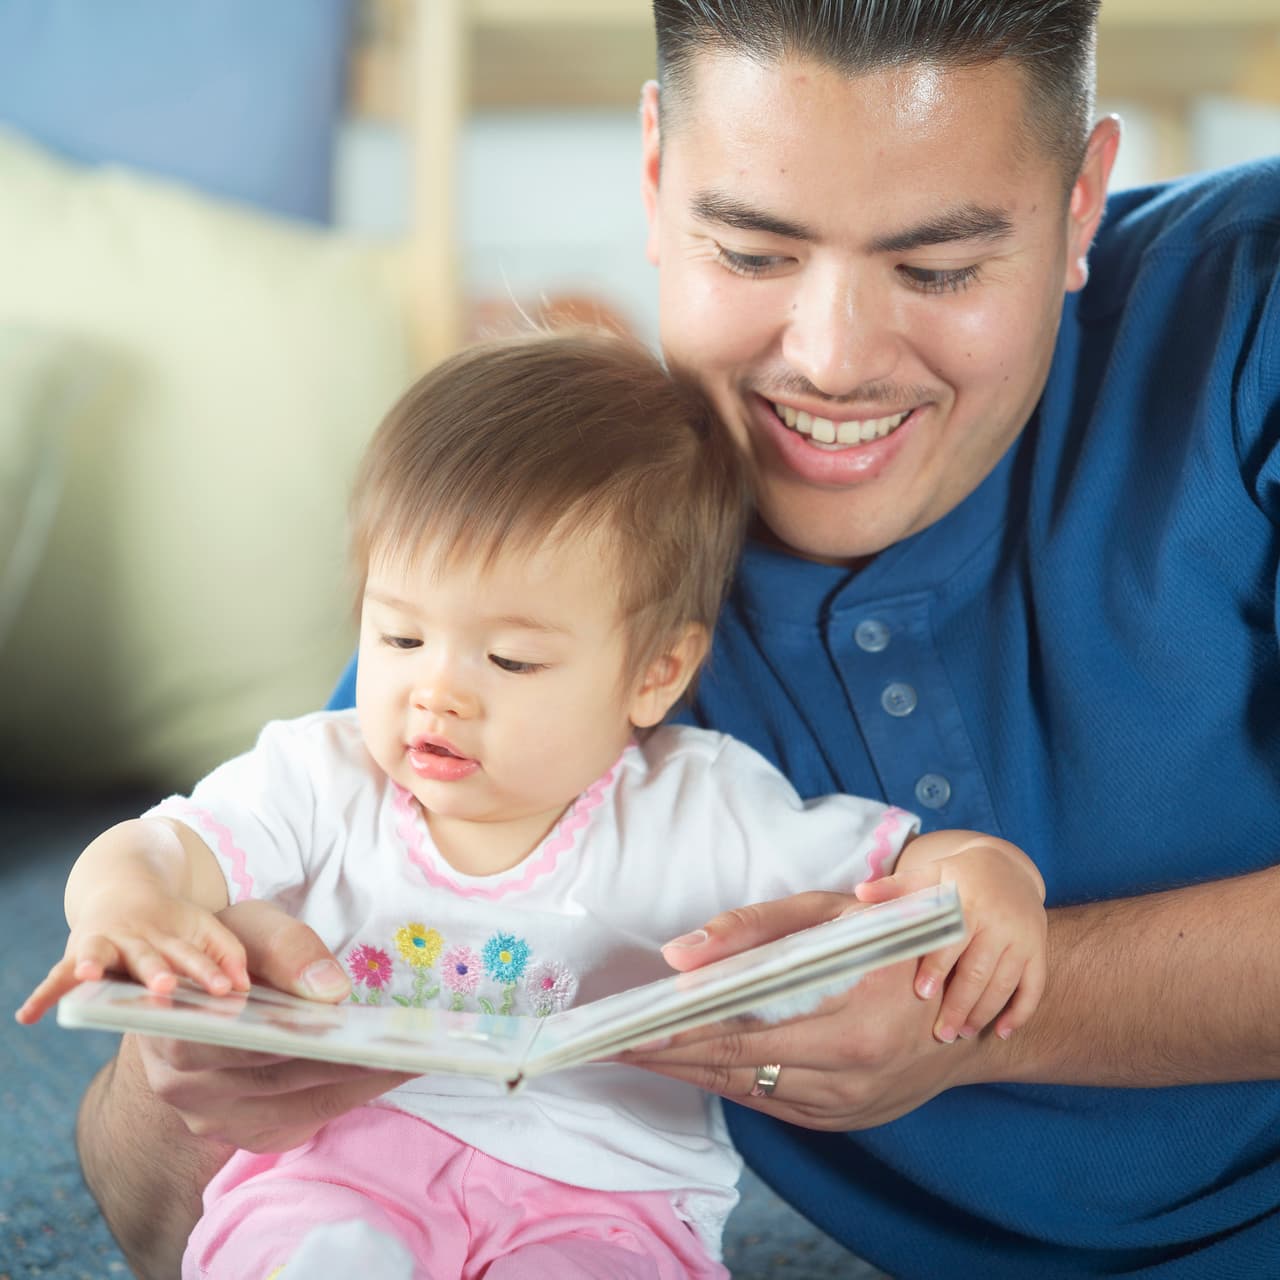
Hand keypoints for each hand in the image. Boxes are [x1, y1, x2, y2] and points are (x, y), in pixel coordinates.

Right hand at [16, 882, 249, 1025]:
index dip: (208, 972)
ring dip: (93, 964)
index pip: (192, 957)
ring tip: (89, 974)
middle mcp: (136, 941)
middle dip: (155, 972)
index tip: (226, 990)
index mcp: (171, 938)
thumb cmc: (170, 924)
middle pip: (147, 958)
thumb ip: (227, 954)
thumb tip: (245, 987)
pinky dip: (42, 994)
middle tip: (166, 986)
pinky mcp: (77, 954)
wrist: (126, 891)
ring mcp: (104, 945)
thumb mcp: (203, 930)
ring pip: (98, 953)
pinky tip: (27, 1016)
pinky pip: (56, 975)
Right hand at [134, 899, 412, 1151]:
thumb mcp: (248, 927)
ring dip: (362, 1082)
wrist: (200, 989)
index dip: (307, 1041)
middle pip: (281, 1079)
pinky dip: (352, 1093)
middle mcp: (185, 1088)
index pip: (246, 1045)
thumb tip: (332, 993)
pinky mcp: (250, 1132)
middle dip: (351, 1062)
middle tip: (412, 1043)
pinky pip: (308, 1118)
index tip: (365, 1030)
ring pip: (301, 1105)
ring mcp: (216, 1119)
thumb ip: (285, 950)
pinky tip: (390, 1068)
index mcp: (174, 1032)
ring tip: (416, 1053)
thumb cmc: (226, 953)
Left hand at [619, 892, 985, 1130]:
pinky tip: (696, 1063)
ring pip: (750, 1092)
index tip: (625, 1027)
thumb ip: (755, 928)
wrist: (971, 1011)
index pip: (741, 1034)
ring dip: (690, 1071)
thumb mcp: (834, 914)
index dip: (676, 1034)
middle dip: (667, 1057)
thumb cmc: (898, 941)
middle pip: (736, 1069)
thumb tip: (680, 954)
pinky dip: (730, 1082)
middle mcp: (852, 1073)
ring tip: (640, 1051)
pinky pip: (773, 1103)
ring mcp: (850, 1104)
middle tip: (612, 1043)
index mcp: (852, 1018)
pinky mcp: (846, 1120)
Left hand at [856, 842, 1046, 1042]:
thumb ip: (895, 886)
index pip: (952, 940)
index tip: (921, 993)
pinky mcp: (1038, 952)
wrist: (1007, 867)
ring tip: (962, 1033)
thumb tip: (860, 893)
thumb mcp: (928, 873)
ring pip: (1005, 983)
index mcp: (970, 902)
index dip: (937, 967)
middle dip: (960, 1004)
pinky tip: (1002, 1033)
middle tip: (941, 1034)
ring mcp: (1023, 939)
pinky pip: (1034, 987)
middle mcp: (1001, 922)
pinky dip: (1021, 1013)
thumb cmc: (957, 876)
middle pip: (980, 970)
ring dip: (984, 1012)